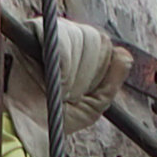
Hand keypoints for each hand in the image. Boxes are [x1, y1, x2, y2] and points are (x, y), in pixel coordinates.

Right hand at [6, 17, 131, 156]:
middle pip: (92, 37)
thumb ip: (112, 80)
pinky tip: (52, 78)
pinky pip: (59, 37)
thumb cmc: (60, 116)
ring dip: (72, 70)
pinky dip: (61, 63)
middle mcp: (66, 36)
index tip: (83, 91)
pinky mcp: (32, 31)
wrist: (32, 125)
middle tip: (69, 92)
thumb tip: (125, 55)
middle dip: (85, 71)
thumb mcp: (95, 103)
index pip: (102, 41)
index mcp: (82, 50)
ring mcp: (49, 32)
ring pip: (77, 36)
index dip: (98, 68)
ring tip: (59, 87)